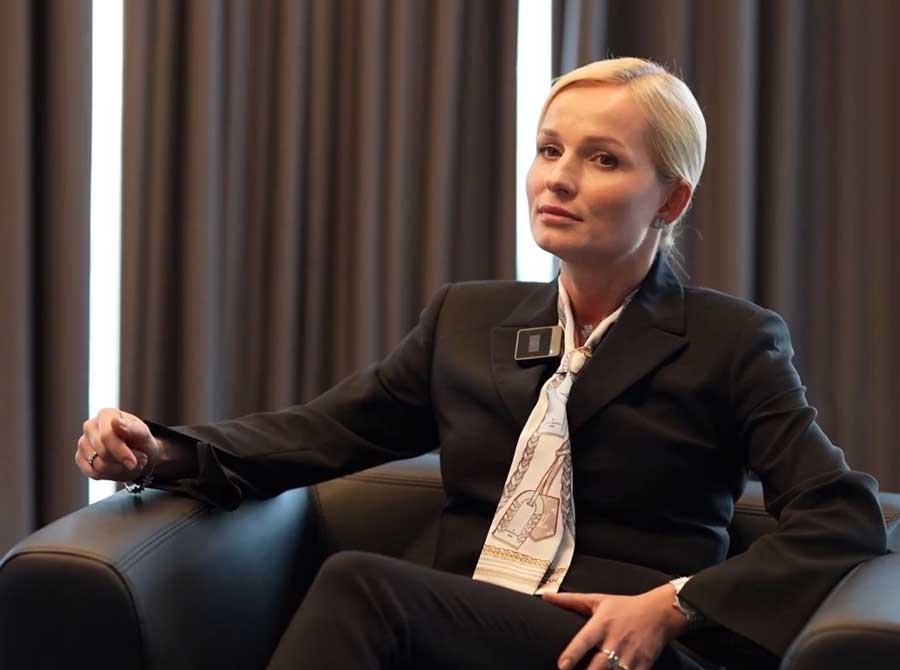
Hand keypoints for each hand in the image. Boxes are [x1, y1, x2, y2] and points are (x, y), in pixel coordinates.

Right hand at [75, 408, 158, 481]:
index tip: (133, 463)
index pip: (107, 436)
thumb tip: (116, 422)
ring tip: (132, 463)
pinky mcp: (80, 458)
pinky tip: (119, 467)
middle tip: (141, 460)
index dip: (121, 451)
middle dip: (123, 461)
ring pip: (98, 465)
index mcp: (105, 414)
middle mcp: (90, 426)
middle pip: (102, 452)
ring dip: (119, 468)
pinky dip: (110, 475)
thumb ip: (131, 428)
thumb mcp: (143, 433)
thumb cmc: (140, 438)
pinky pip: (93, 473)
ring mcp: (83, 442)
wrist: (138, 451)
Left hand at [542, 584, 687, 669]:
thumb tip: (545, 596)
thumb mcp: (597, 600)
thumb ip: (570, 600)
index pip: (584, 640)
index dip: (573, 654)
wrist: (659, 612)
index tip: (562, 665)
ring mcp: (630, 655)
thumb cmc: (624, 606)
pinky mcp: (643, 665)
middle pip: (599, 665)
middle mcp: (615, 641)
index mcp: (602, 624)